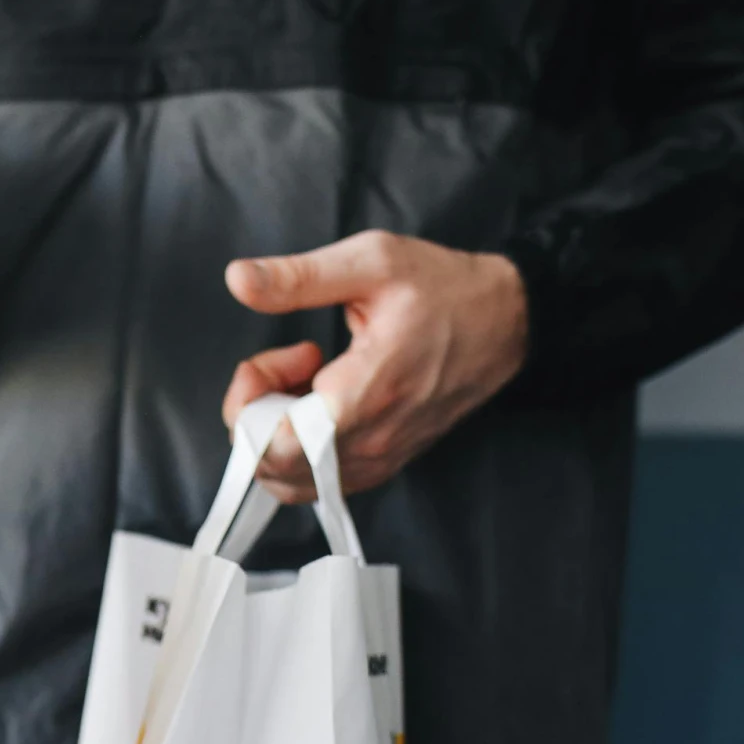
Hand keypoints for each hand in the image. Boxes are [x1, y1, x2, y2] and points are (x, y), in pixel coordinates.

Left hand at [221, 231, 528, 503]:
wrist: (505, 323)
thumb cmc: (443, 290)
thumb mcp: (371, 262)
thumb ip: (299, 277)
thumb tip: (238, 279)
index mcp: (364, 395)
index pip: (275, 448)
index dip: (248, 407)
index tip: (271, 359)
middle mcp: (372, 442)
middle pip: (273, 468)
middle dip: (256, 416)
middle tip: (283, 365)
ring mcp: (379, 459)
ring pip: (292, 481)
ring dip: (277, 433)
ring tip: (302, 381)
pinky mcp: (384, 463)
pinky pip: (320, 480)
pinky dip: (302, 447)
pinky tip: (320, 399)